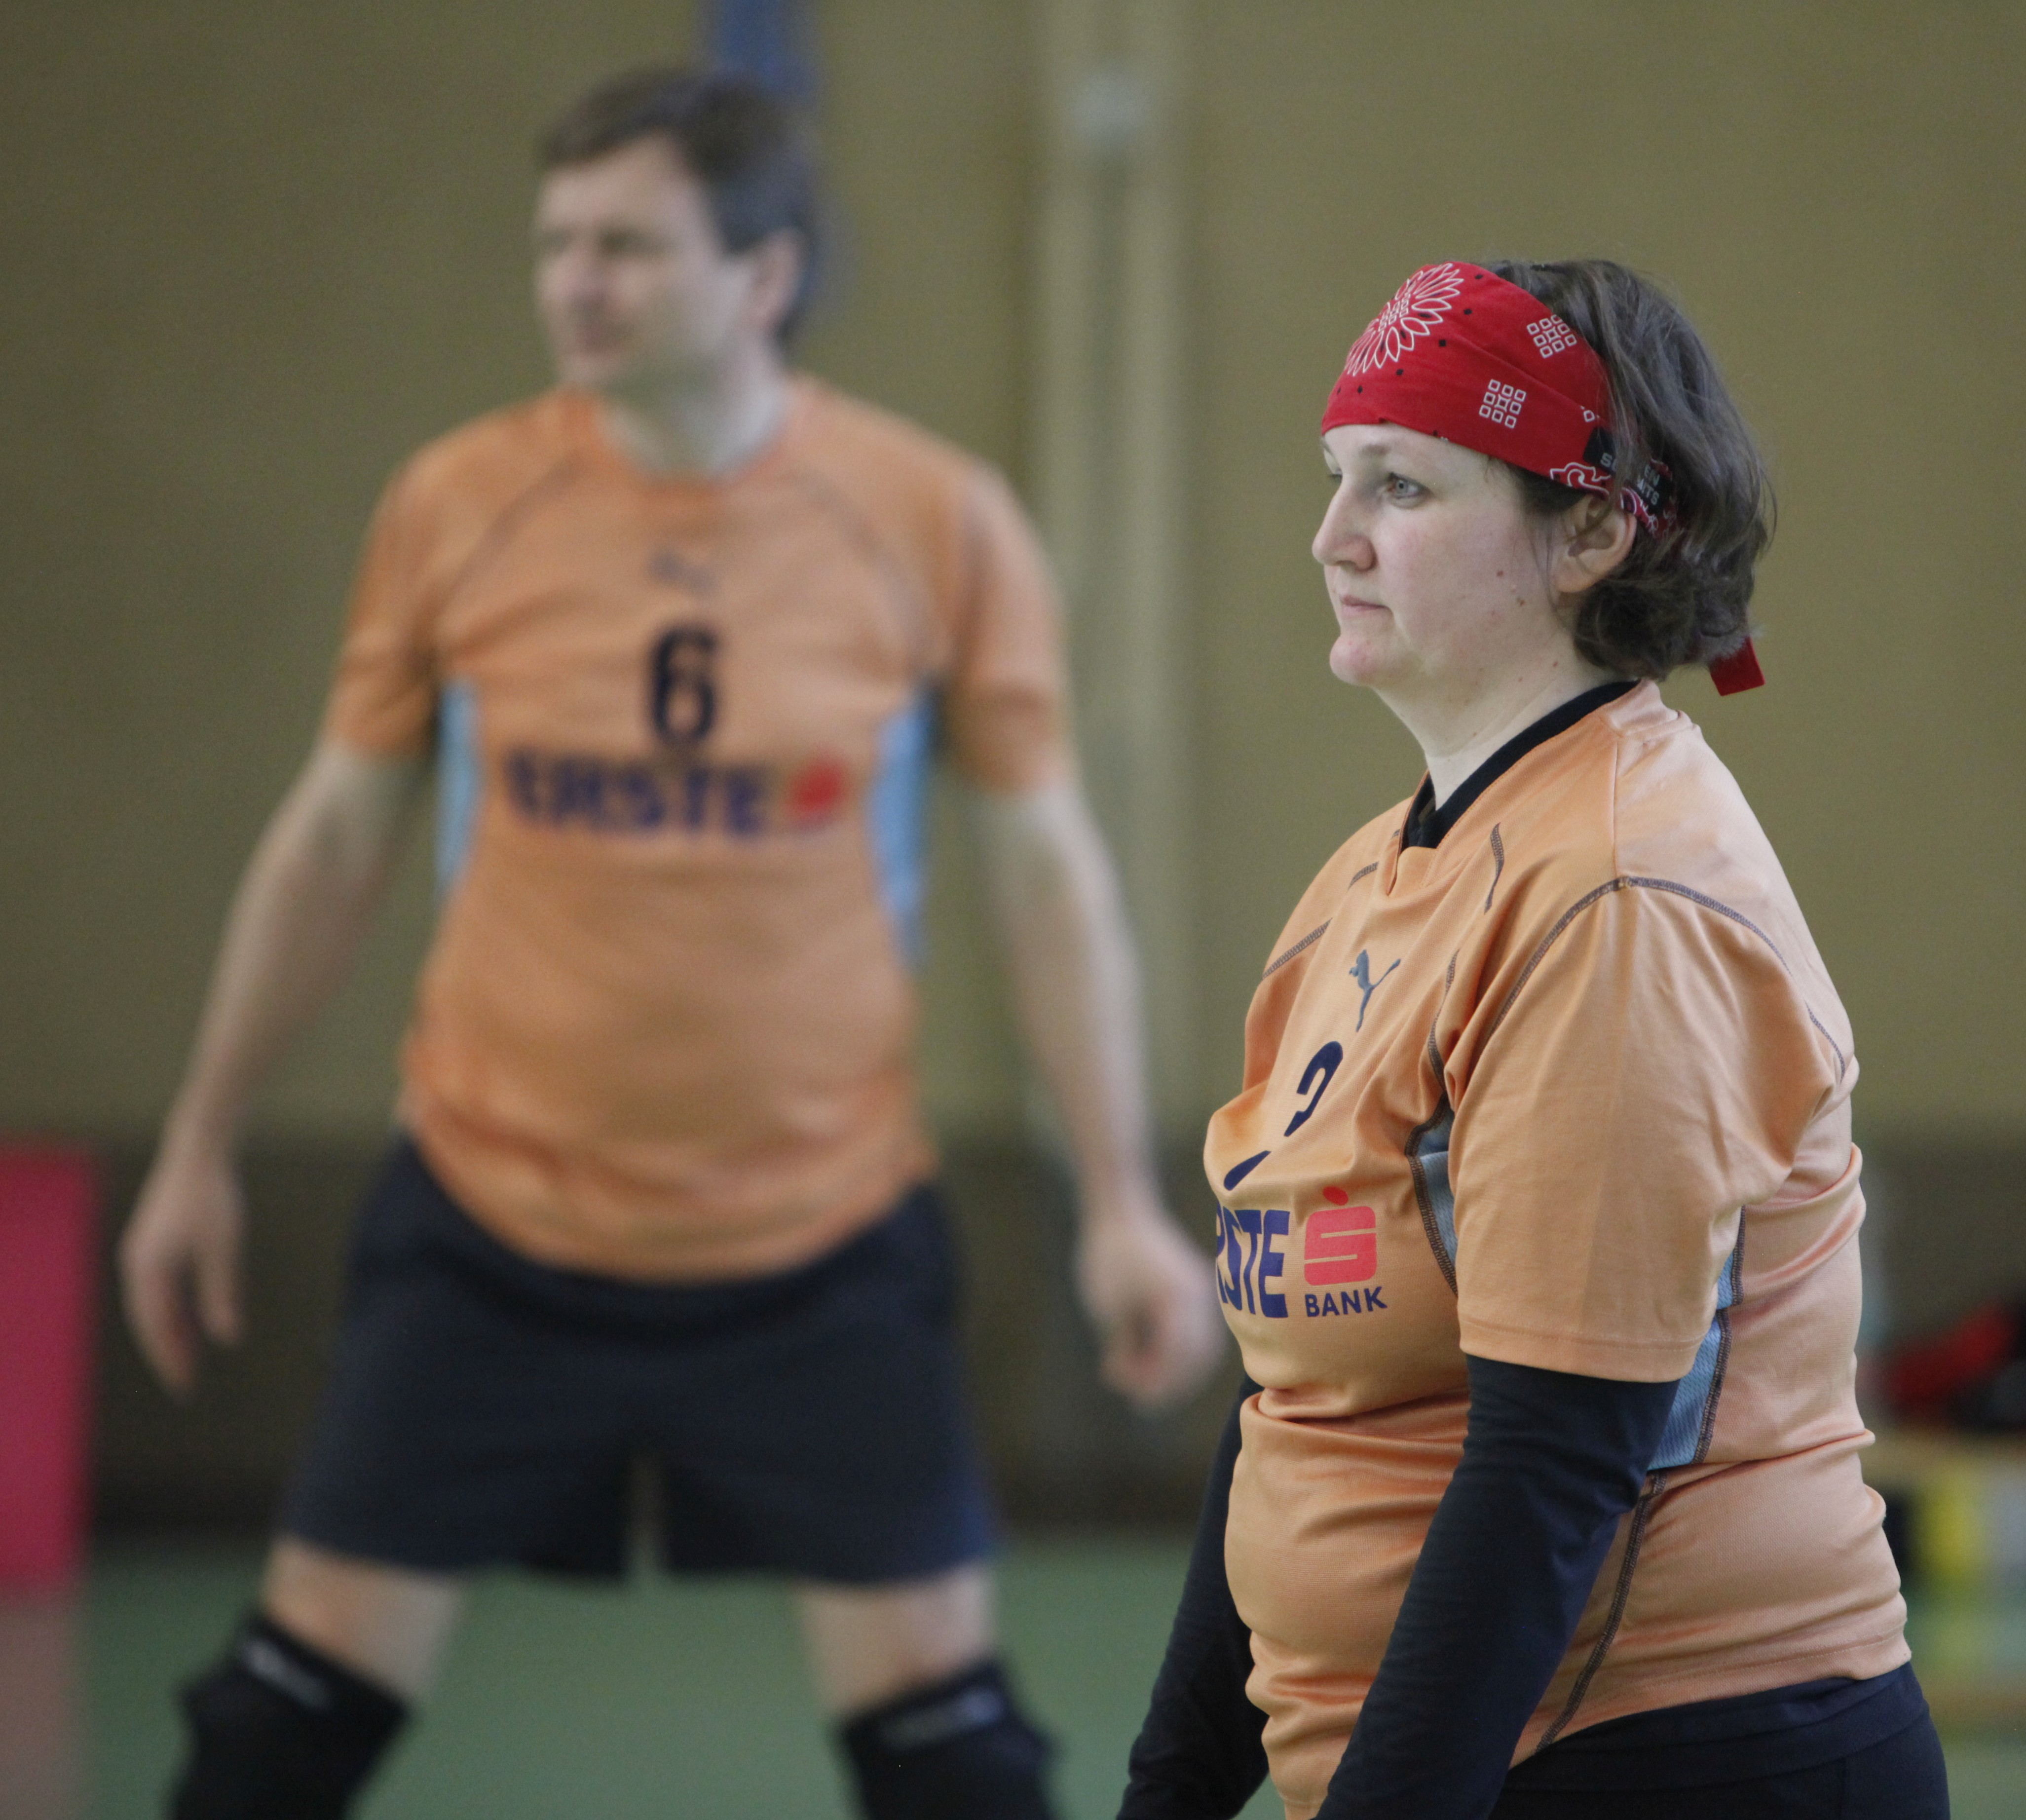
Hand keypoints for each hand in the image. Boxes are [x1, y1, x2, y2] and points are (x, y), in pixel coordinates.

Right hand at [118, 1135, 245, 1393]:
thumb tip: (226, 1337)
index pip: (156, 1327)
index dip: (170, 1358)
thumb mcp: (223, 1248)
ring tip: (188, 1356)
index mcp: (148, 1269)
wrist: (199, 1150)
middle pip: (149, 1320)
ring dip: (169, 1330)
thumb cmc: (213, 1198)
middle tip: (185, 1381)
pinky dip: (171, 1306)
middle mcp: (137, 1263)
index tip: (184, 1386)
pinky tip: (190, 1316)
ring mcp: (142, 1251)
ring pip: (152, 1303)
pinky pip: (159, 1285)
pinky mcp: (153, 1240)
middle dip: (167, 1350)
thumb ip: (220, 1293)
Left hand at [1076, 1192, 1225, 1410]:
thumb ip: (1126, 1348)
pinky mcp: (1194, 1289)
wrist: (1119, 1211)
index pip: (1178, 1357)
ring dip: (1176, 1369)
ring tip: (1139, 1378)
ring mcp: (1199, 1292)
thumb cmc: (1107, 1257)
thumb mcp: (1110, 1310)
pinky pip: (1198, 1331)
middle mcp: (1197, 1297)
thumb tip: (1133, 1382)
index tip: (1137, 1400)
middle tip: (1138, 1396)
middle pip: (1197, 1357)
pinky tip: (1150, 1359)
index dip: (1160, 1384)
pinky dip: (1180, 1351)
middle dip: (1170, 1382)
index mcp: (1177, 1300)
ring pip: (1202, 1347)